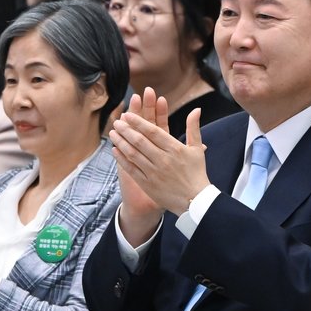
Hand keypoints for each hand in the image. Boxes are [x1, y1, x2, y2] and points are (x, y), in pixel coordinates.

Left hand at [108, 87, 209, 216]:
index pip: (153, 131)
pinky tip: (115, 150)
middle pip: (140, 141)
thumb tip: (196, 109)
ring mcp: (153, 172)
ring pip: (133, 153)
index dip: (138, 122)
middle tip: (117, 122)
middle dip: (126, 130)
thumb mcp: (197, 149)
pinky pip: (131, 169)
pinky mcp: (147, 184)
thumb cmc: (196, 173)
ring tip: (113, 133)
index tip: (127, 115)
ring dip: (121, 142)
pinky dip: (122, 159)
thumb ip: (193, 127)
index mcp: (175, 149)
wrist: (194, 201)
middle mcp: (163, 159)